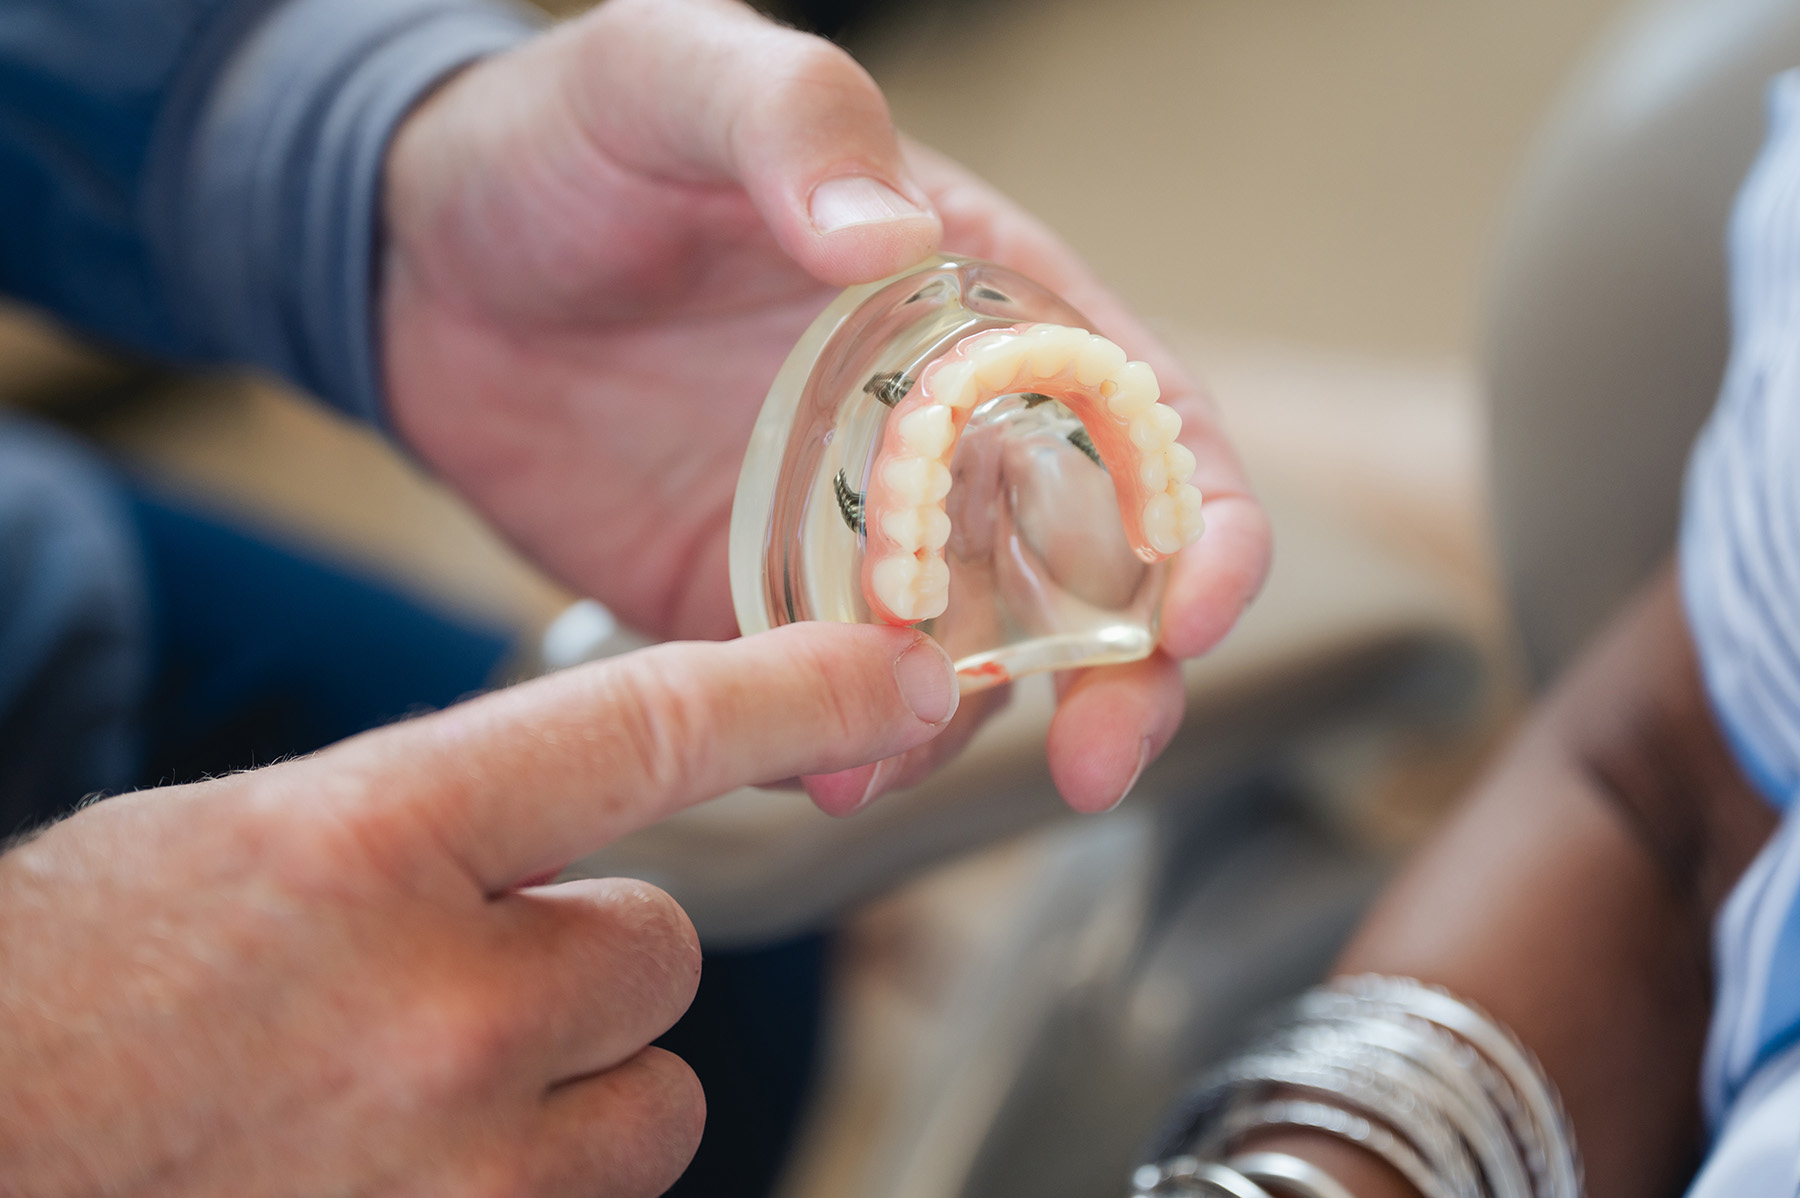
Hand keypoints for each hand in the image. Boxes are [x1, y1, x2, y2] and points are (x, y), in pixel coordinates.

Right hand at [0, 622, 956, 1194]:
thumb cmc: (71, 990)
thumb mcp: (250, 841)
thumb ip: (440, 823)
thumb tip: (586, 832)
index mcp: (370, 841)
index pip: (647, 729)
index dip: (799, 692)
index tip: (906, 678)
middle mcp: (440, 1006)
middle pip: (666, 950)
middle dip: (584, 960)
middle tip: (453, 980)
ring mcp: (459, 1169)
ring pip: (654, 1097)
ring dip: (572, 1088)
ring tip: (420, 1087)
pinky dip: (529, 1183)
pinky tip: (405, 1161)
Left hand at [380, 0, 1269, 812]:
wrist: (417, 258)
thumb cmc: (567, 141)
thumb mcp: (674, 79)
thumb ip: (795, 125)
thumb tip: (891, 234)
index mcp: (976, 303)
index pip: (1144, 417)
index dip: (1201, 518)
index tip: (1197, 608)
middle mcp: (938, 432)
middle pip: (1090, 576)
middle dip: (1125, 678)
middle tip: (1098, 765)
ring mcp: (847, 531)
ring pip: (964, 661)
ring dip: (958, 730)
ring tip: (871, 765)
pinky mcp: (751, 605)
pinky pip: (826, 698)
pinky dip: (841, 747)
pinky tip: (813, 772)